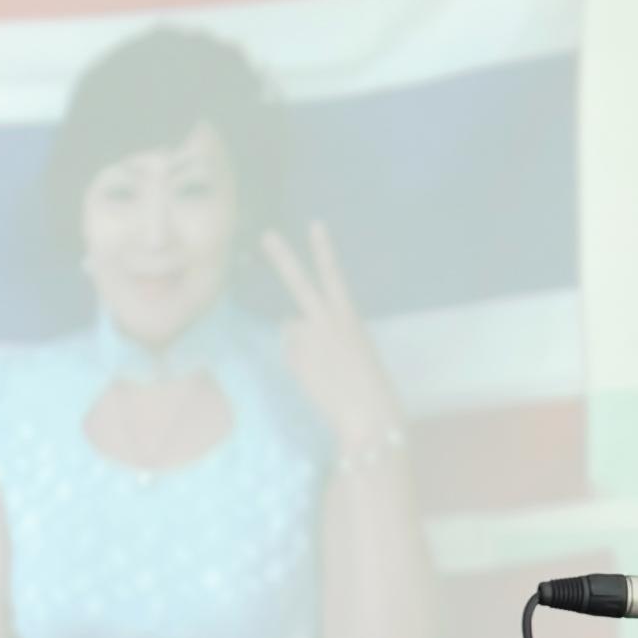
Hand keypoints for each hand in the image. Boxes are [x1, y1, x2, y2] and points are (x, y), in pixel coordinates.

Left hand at [262, 225, 402, 456]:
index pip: (333, 275)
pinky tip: (317, 379)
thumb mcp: (356, 348)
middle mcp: (326, 321)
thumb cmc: (370, 386)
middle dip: (283, 258)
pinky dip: (298, 363)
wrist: (368, 412)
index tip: (315, 225)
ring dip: (302, 343)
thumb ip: (328, 330)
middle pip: (300, 283)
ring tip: (325, 368)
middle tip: (267, 235)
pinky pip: (290, 354)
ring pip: (292, 330)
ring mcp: (307, 340)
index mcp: (349, 316)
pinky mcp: (295, 358)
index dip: (323, 249)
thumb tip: (292, 323)